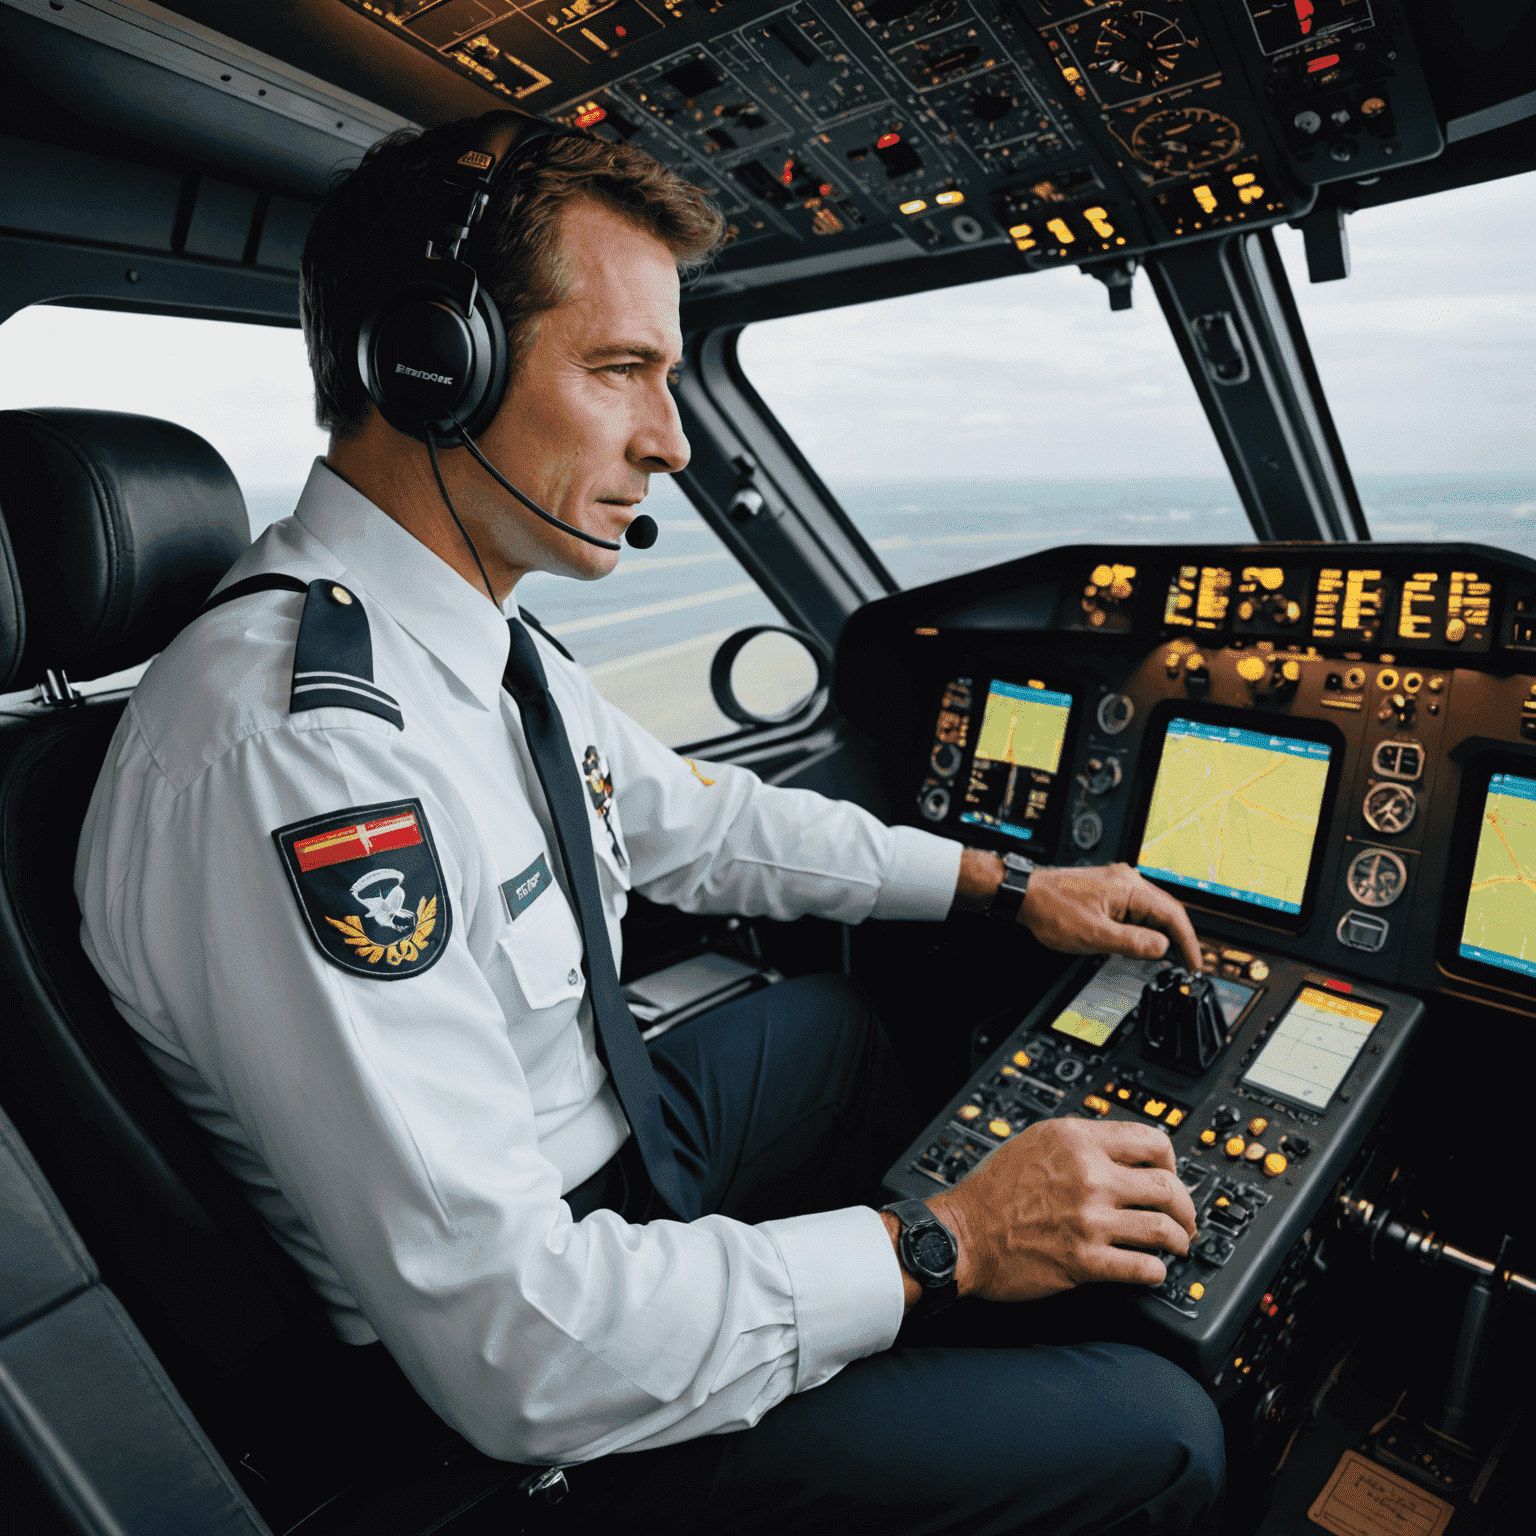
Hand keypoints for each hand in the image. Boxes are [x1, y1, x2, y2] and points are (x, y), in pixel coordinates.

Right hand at [930, 1118, 1196, 1303]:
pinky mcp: (1085, 1261)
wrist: (962, 1234)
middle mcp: (1089, 1176)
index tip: (1170, 1173)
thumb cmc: (990, 1192)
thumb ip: (1078, 1142)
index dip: (1171, 1160)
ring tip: (1176, 1245)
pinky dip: (1156, 1271)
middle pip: (1168, 1187)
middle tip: (1184, 1218)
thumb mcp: (1034, 1142)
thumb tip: (1118, 1149)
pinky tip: (1151, 1270)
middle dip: (1186, 1207)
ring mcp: (1089, 1220)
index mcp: (1077, 1141)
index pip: (1152, 1140)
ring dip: (1178, 1240)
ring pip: (1164, 1228)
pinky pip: (1143, 1267)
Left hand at [1019, 862, 1201, 971]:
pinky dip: (1143, 929)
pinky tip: (1142, 944)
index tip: (1193, 964)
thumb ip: (1133, 943)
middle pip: (1166, 911)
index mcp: (1129, 887)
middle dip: (1178, 940)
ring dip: (1160, 935)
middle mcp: (1127, 881)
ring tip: (1166, 961)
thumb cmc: (1051, 909)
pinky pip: (1136, 911)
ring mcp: (1118, 884)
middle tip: (1185, 966)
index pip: (1173, 915)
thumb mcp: (1096, 936)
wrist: (1024, 895)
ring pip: (1151, 912)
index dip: (1187, 942)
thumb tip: (1163, 947)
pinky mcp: (1109, 891)